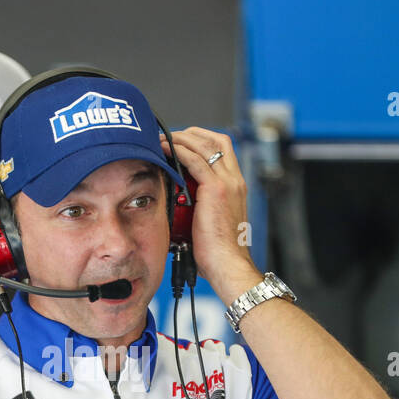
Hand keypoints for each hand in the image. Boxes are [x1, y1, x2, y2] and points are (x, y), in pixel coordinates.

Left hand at [160, 127, 263, 302]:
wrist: (227, 264)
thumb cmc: (218, 253)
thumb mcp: (212, 223)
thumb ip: (201, 209)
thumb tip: (179, 208)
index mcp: (236, 187)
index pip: (224, 150)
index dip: (203, 140)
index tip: (183, 143)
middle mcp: (235, 180)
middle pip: (217, 139)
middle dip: (192, 133)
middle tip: (170, 137)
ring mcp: (227, 183)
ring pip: (205, 144)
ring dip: (182, 138)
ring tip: (162, 141)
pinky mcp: (215, 189)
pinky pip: (194, 159)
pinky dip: (178, 150)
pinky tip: (164, 149)